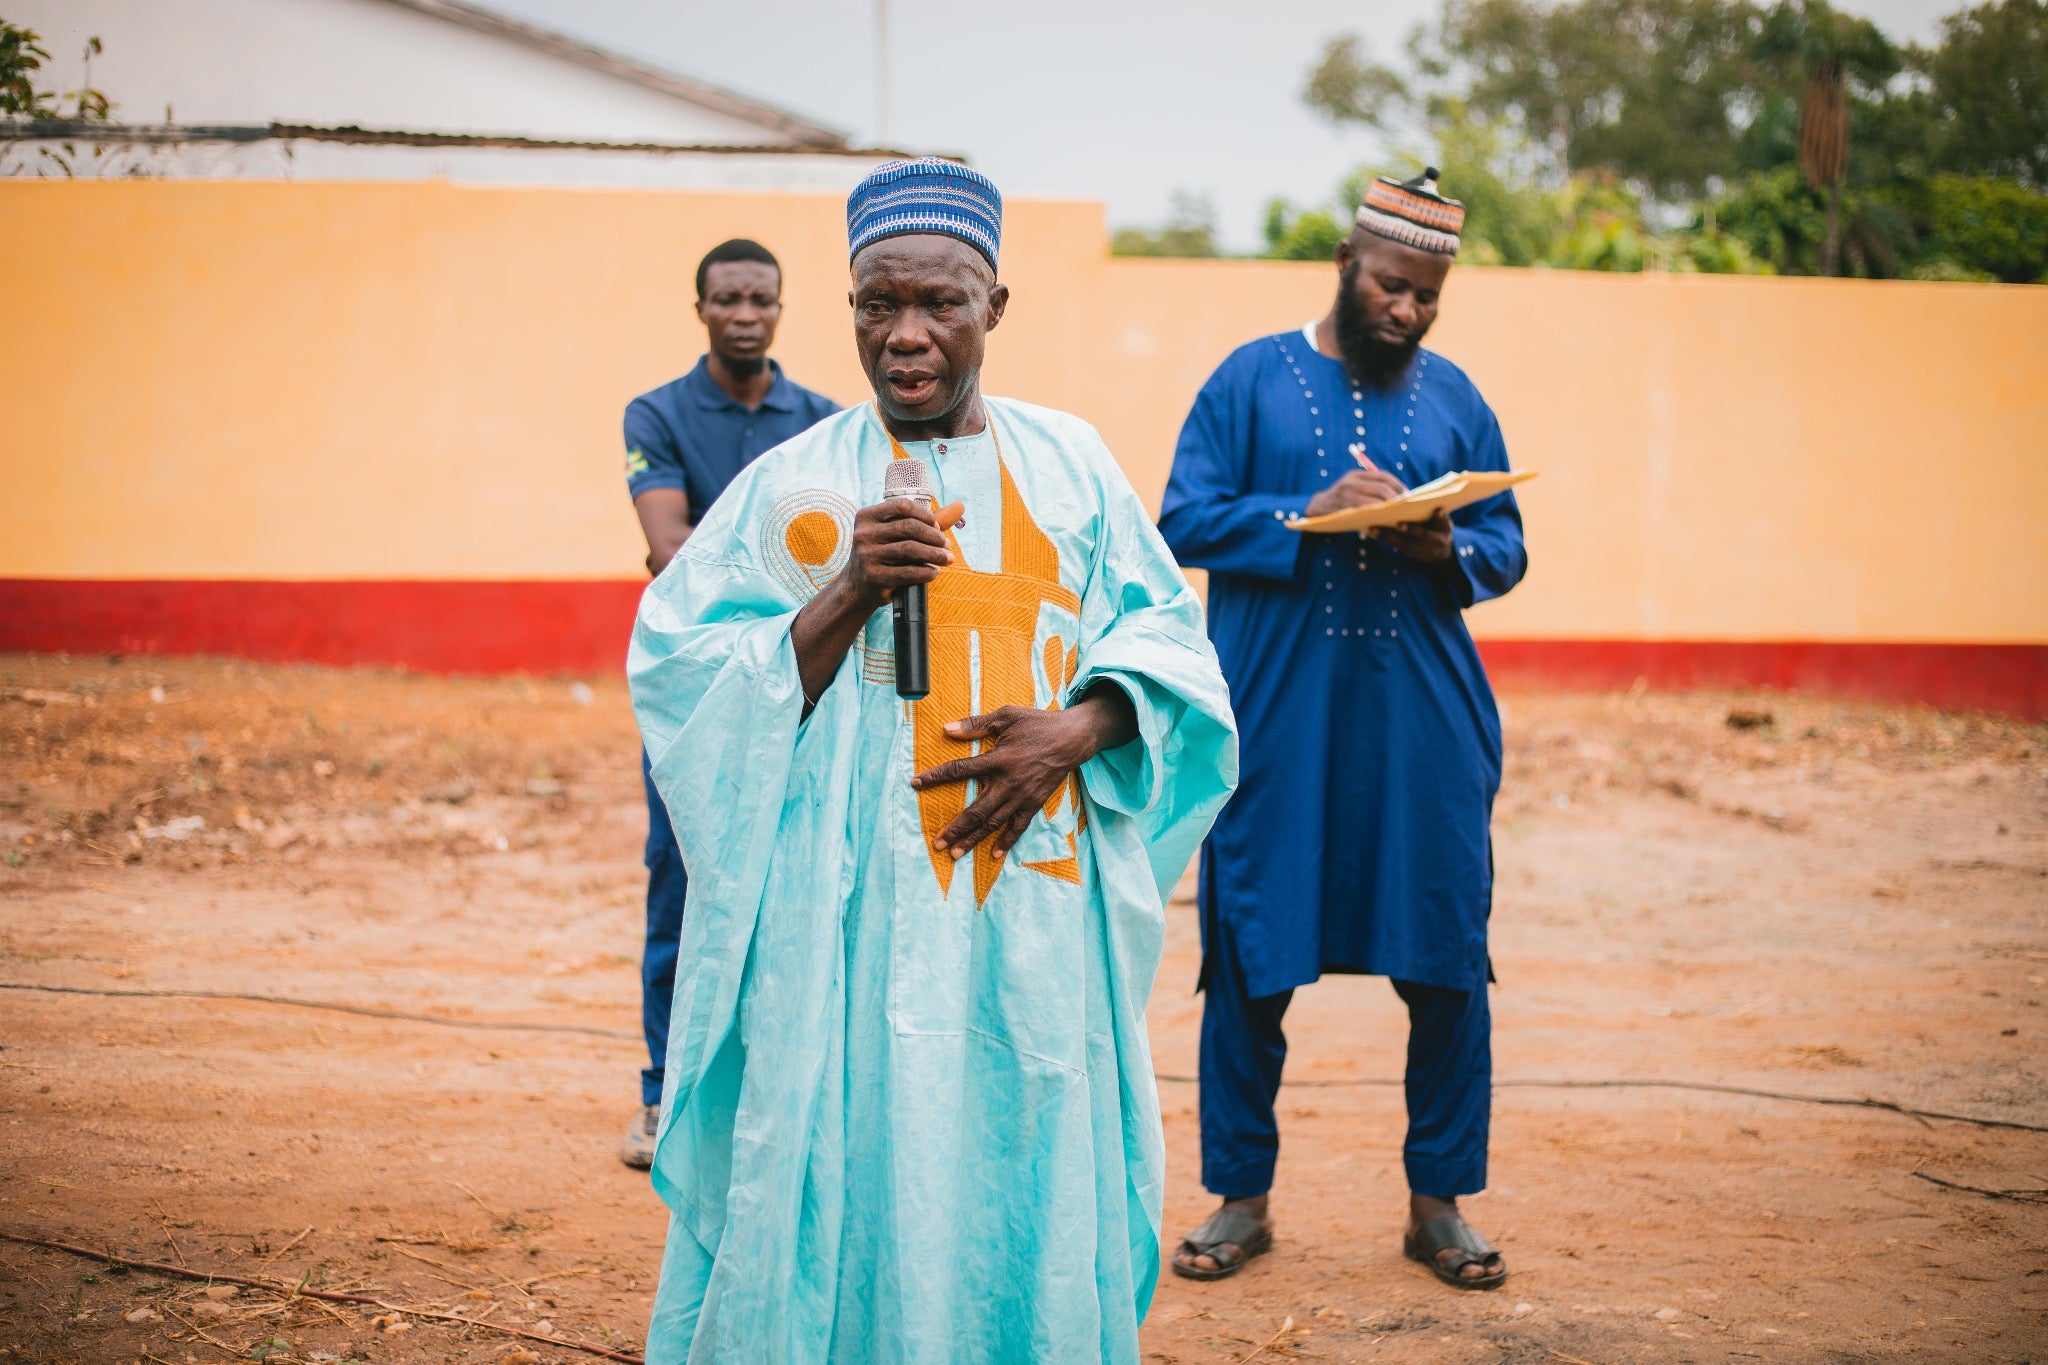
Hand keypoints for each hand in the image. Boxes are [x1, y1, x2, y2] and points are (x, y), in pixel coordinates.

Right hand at [841, 497, 955, 612]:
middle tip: (947, 545)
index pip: (902, 506)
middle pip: (909, 527)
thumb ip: (926, 521)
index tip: (938, 526)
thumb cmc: (884, 555)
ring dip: (935, 554)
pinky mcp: (874, 577)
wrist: (857, 587)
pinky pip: (908, 572)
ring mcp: (867, 556)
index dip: (925, 515)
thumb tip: (960, 505)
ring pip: (910, 550)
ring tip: (947, 559)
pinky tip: (934, 572)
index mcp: (867, 517)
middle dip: (934, 536)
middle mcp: (863, 534)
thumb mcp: (896, 534)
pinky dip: (926, 572)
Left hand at [910, 690, 1132, 860]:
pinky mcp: (1034, 803)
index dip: (935, 777)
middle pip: (975, 811)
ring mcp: (1021, 796)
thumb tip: (947, 729)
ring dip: (973, 839)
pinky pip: (1018, 827)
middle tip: (936, 843)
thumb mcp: (1006, 715)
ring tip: (955, 853)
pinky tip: (994, 855)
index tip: (915, 784)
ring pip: (993, 823)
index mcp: (998, 759)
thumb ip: (976, 724)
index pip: (959, 770)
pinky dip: (1006, 841)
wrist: (1072, 738)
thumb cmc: (1037, 724)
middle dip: (954, 828)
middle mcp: (1008, 782)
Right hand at [1304, 466, 1406, 518]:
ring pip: (1377, 501)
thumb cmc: (1342, 499)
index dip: (1398, 484)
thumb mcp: (1352, 486)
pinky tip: (1387, 520)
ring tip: (1400, 513)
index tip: (1408, 493)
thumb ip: (1370, 487)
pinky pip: (1369, 512)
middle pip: (1382, 487)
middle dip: (1397, 497)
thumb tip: (1399, 494)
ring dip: (1391, 507)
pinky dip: (1380, 516)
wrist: (1318, 508)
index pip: (1383, 476)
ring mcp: (1348, 496)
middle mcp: (1351, 483)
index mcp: (1356, 475)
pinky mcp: (1346, 510)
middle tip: (1407, 505)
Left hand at [1372, 508, 1454, 563]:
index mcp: (1434, 540)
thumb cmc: (1442, 534)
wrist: (1440, 554)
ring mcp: (1411, 551)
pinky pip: (1392, 544)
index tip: (1399, 524)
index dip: (1411, 529)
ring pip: (1395, 543)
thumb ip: (1442, 519)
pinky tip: (1372, 531)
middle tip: (1376, 527)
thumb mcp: (1446, 527)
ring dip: (1382, 536)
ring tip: (1370, 528)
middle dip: (1389, 534)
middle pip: (1403, 541)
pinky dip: (1383, 538)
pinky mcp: (1404, 552)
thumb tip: (1439, 509)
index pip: (1421, 534)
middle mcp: (1421, 547)